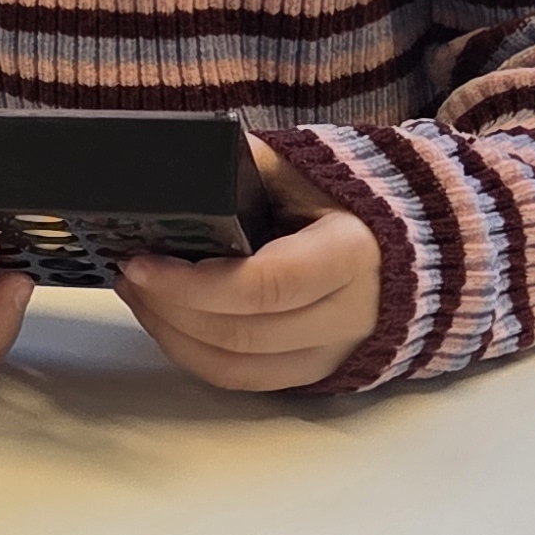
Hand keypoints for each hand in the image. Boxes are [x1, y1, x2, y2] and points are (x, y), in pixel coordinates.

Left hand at [116, 142, 384, 390]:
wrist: (405, 244)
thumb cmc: (345, 199)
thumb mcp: (305, 169)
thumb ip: (249, 162)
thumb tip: (183, 153)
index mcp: (351, 253)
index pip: (266, 285)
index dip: (195, 284)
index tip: (141, 263)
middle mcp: (349, 314)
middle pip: (243, 333)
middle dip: (170, 307)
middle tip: (128, 272)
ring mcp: (334, 351)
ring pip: (237, 367)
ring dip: (173, 334)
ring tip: (137, 293)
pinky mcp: (315, 371)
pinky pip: (244, 381)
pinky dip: (194, 355)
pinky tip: (167, 320)